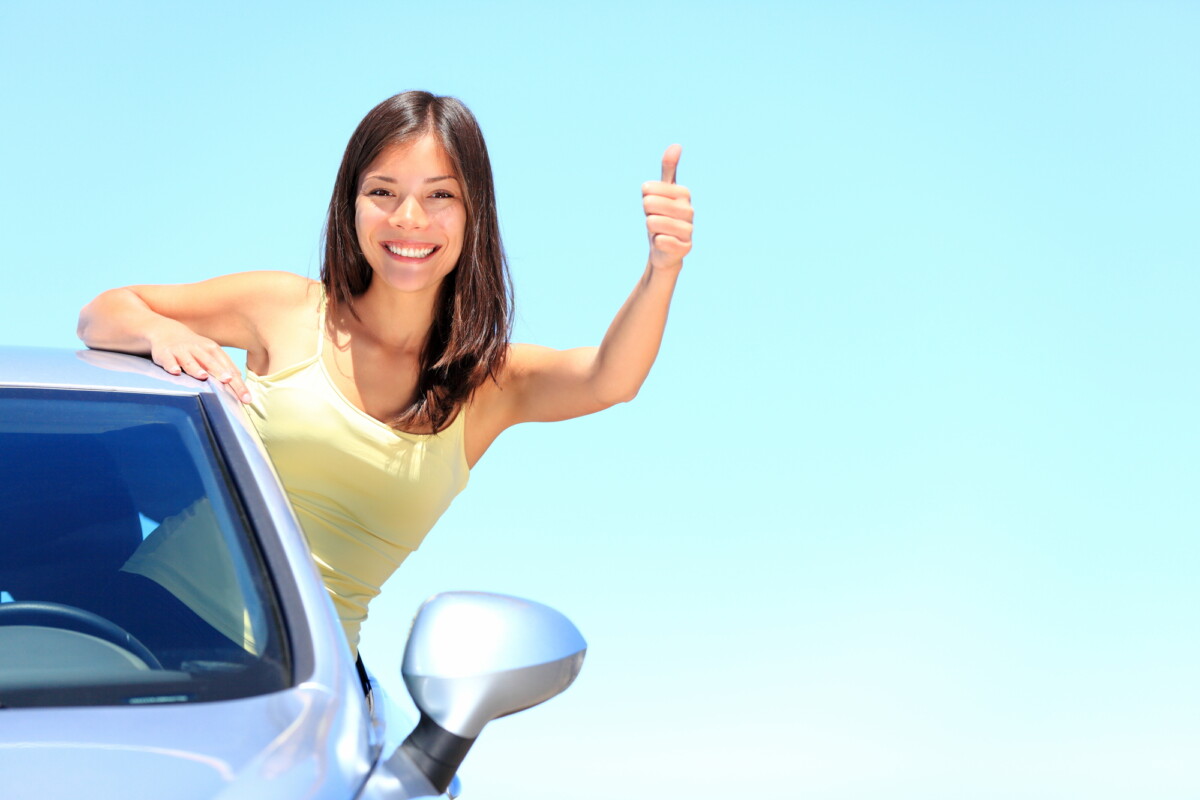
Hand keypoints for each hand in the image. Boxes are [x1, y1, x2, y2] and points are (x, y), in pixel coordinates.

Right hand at [150, 325, 252, 402]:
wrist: (167, 332)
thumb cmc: (194, 348)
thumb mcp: (211, 354)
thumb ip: (224, 367)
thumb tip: (239, 382)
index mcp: (213, 350)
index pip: (229, 368)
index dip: (238, 383)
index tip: (246, 398)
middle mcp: (199, 350)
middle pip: (212, 363)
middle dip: (221, 373)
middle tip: (229, 381)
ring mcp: (182, 351)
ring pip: (190, 360)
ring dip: (196, 368)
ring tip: (203, 376)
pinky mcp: (166, 354)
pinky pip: (168, 360)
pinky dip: (171, 365)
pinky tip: (175, 372)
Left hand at [643, 144, 692, 271]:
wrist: (665, 249)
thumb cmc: (661, 215)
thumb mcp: (662, 191)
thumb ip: (668, 169)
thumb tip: (676, 145)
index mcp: (683, 192)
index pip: (647, 189)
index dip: (646, 198)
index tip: (655, 205)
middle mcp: (689, 210)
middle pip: (648, 204)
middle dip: (647, 214)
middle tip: (656, 219)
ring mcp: (689, 229)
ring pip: (652, 222)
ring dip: (651, 229)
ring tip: (660, 231)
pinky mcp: (685, 247)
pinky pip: (660, 240)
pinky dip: (657, 243)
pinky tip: (665, 243)